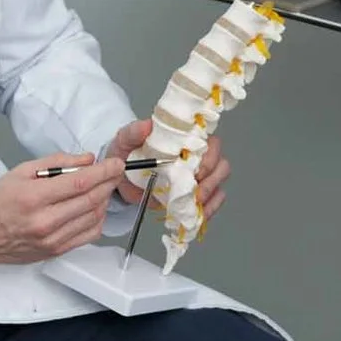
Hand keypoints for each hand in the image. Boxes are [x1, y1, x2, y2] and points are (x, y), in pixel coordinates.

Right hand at [0, 152, 124, 274]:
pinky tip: (93, 208)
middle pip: (92, 200)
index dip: (104, 171)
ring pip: (94, 217)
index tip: (116, 163)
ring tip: (102, 187)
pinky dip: (98, 219)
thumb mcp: (20, 172)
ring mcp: (52, 240)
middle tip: (114, 172)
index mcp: (34, 198)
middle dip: (109, 183)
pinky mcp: (55, 251)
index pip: (81, 182)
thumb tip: (87, 159)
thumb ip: (57, 163)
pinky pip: (89, 235)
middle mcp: (45, 222)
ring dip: (105, 200)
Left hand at [105, 119, 231, 219]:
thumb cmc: (128, 154)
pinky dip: (209, 208)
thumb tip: (147, 126)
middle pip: (220, 165)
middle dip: (211, 180)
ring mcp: (198, 177)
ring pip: (219, 184)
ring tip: (196, 204)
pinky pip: (213, 201)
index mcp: (185, 141)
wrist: (120, 178)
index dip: (209, 157)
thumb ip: (133, 132)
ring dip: (211, 195)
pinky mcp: (194, 195)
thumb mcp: (125, 140)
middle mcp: (197, 157)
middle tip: (195, 192)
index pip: (210, 143)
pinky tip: (199, 214)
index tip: (197, 170)